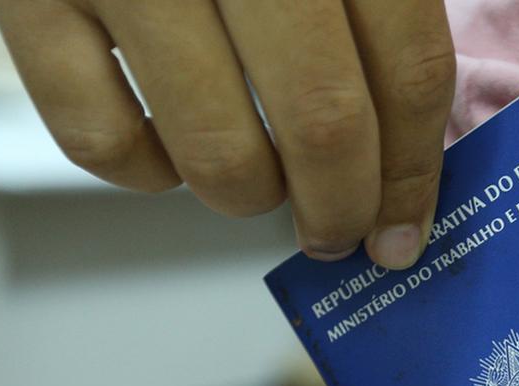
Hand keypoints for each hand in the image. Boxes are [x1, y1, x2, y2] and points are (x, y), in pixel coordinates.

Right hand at [0, 0, 455, 268]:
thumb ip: (378, 10)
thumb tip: (405, 154)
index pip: (409, 68)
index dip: (415, 170)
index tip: (405, 227)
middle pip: (324, 122)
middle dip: (342, 206)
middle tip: (338, 230)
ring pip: (220, 153)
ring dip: (252, 197)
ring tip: (258, 181)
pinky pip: (103, 143)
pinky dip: (148, 174)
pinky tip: (168, 145)